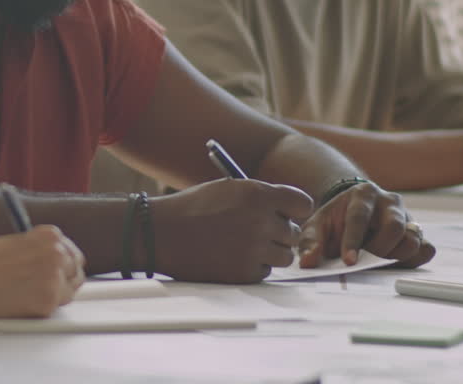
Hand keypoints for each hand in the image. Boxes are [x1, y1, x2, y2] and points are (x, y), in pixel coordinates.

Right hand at [0, 225, 83, 318]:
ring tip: (29, 293)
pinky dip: (41, 308)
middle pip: (76, 270)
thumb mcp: (16, 242)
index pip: (71, 251)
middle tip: (47, 285)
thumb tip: (52, 262)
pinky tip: (21, 301)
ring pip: (69, 291)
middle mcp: (57, 254)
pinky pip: (54, 308)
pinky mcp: (47, 303)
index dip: (63, 261)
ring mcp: (54, 279)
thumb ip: (38, 250)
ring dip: (55, 293)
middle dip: (64, 278)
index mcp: (49, 235)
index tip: (59, 268)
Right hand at [154, 178, 312, 282]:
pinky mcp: (244, 273)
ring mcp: (254, 250)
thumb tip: (287, 211)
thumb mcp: (228, 190)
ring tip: (243, 245)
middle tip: (256, 231)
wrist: (160, 233)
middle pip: (293, 233)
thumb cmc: (192, 209)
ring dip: (269, 252)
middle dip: (278, 233)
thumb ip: (259, 198)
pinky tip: (231, 257)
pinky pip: (264, 272)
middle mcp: (261, 221)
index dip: (294, 210)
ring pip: (284, 256)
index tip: (285, 213)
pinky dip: (253, 267)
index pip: (303, 204)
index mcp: (258, 194)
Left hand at [297, 182, 434, 268]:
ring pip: (413, 238)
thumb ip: (309, 243)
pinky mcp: (418, 232)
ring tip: (378, 261)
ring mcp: (407, 216)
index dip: (353, 240)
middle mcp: (389, 201)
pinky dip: (414, 259)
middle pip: (393, 226)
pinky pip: (426, 248)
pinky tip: (395, 262)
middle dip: (378, 250)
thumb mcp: (317, 227)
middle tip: (364, 262)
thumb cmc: (336, 221)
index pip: (359, 217)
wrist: (355, 212)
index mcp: (362, 194)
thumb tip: (308, 262)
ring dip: (396, 256)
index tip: (348, 261)